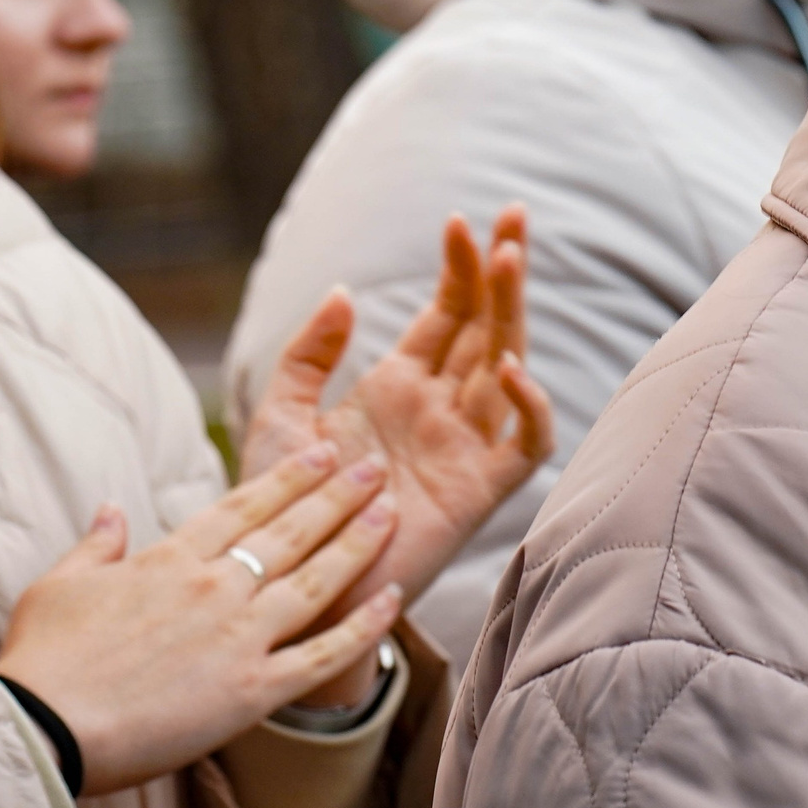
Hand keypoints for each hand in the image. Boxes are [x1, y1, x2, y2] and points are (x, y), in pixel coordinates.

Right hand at [0, 441, 401, 795]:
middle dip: (338, 495)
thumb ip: (96, 545)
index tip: (323, 451)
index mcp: (170, 560)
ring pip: (316, 581)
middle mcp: (215, 589)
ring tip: (392, 512)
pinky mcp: (252, 691)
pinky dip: (364, 628)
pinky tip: (394, 600)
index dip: (290, 477)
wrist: (40, 729)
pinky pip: (323, 654)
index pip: (244, 506)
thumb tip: (111, 508)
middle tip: (375, 466)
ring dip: (359, 544)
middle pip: (291, 532)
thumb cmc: (41, 662)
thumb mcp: (57, 586)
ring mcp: (239, 638)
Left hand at [239, 207, 554, 698]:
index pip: (447, 313)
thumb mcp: (280, 419)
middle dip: (501, 270)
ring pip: (507, 364)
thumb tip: (347, 293)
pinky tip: (506, 369)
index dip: (459, 267)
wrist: (288, 591)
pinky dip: (527, 407)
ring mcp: (464, 446)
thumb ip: (308, 357)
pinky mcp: (479, 491)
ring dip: (512, 312)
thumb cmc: (280, 513)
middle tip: (513, 215)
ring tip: (509, 259)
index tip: (460, 221)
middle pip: (486, 325)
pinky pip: (524, 443)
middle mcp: (441, 409)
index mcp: (399, 388)